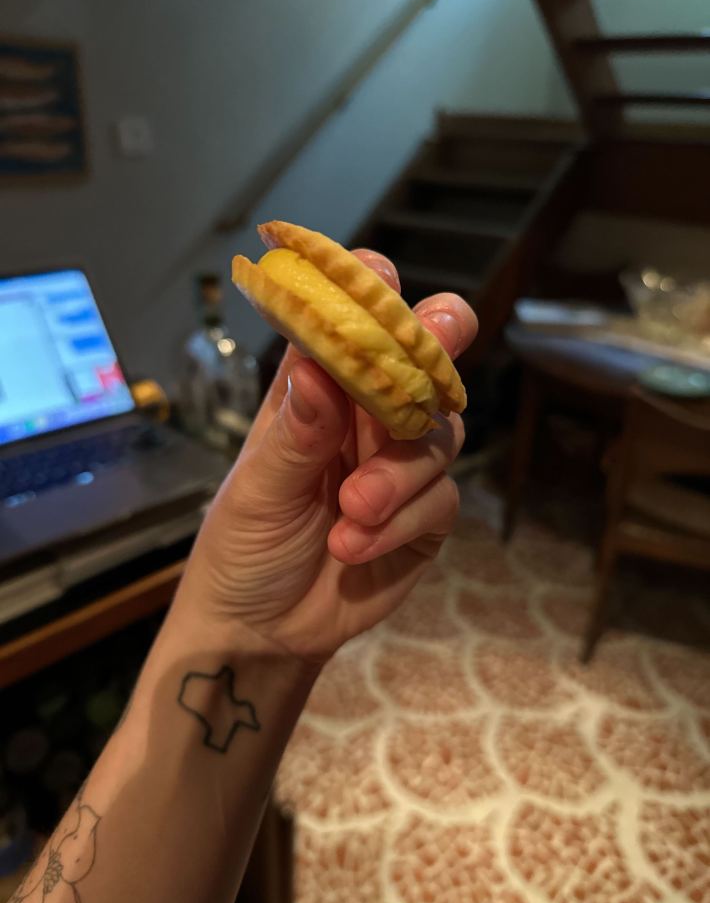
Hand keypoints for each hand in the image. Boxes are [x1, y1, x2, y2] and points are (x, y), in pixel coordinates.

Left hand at [175, 251, 476, 662]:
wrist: (263, 629)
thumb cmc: (244, 547)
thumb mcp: (258, 493)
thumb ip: (296, 435)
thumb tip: (319, 368)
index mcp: (315, 398)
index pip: (345, 332)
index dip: (365, 297)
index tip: (377, 272)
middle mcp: (364, 422)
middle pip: (418, 366)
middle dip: (435, 344)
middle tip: (447, 325)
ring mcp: (401, 468)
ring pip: (439, 436)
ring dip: (399, 473)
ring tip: (354, 510)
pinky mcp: (425, 517)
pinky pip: (440, 500)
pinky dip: (401, 522)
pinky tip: (352, 548)